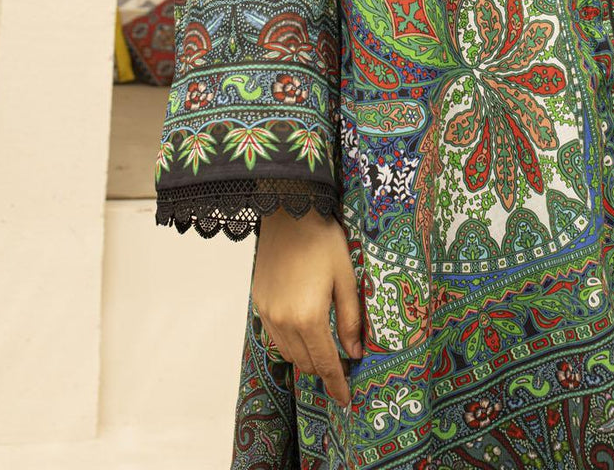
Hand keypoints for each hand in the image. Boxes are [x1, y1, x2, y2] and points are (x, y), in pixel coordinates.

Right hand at [251, 206, 361, 408]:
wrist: (290, 212)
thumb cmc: (323, 241)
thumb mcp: (346, 278)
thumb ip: (350, 319)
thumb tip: (354, 352)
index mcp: (309, 317)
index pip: (325, 363)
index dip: (336, 384)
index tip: (345, 401)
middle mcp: (283, 321)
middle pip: (305, 362)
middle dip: (324, 369)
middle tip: (341, 367)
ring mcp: (267, 313)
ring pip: (288, 353)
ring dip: (306, 356)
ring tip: (323, 348)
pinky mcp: (259, 302)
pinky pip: (274, 336)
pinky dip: (290, 342)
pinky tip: (303, 330)